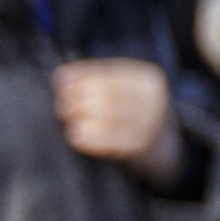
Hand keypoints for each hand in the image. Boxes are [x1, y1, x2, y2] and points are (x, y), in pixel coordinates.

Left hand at [51, 56, 177, 173]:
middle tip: (62, 105)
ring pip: (107, 119)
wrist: (160, 144)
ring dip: (80, 118)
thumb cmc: (130, 110)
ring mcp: (149, 125)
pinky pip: (109, 142)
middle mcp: (153, 101)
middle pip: (107, 96)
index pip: (109, 73)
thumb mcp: (121, 88)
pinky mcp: (140, 147)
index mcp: (147, 79)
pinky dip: (88, 138)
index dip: (81, 77)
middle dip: (79, 99)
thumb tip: (62, 76)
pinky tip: (74, 135)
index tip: (59, 82)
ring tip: (68, 119)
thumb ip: (93, 78)